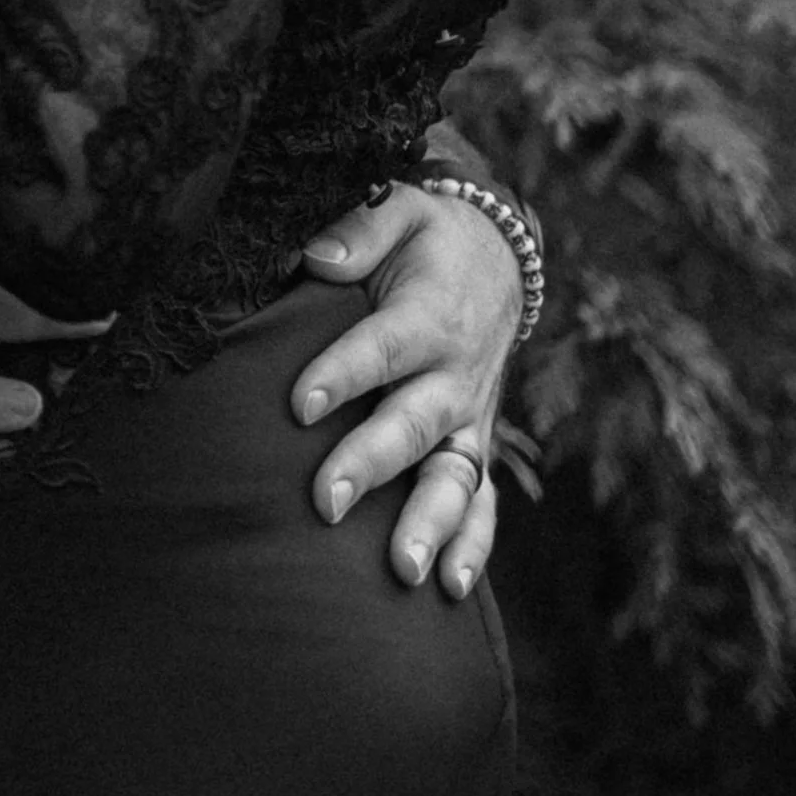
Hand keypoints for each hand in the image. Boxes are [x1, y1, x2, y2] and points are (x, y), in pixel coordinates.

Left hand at [289, 180, 522, 597]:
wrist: (496, 262)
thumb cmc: (428, 239)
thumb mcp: (401, 206)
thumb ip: (362, 226)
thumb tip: (316, 254)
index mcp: (428, 315)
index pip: (381, 347)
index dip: (342, 372)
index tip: (299, 403)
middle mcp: (454, 375)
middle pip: (413, 424)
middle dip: (372, 464)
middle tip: (325, 502)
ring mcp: (468, 419)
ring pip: (453, 478)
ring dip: (430, 524)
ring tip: (401, 570)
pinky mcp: (473, 446)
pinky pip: (482, 503)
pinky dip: (473, 546)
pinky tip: (449, 590)